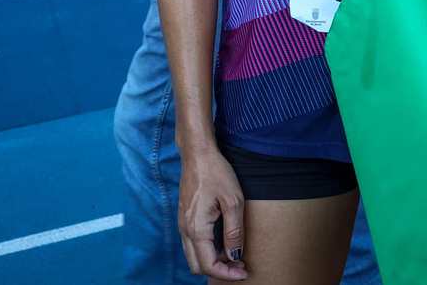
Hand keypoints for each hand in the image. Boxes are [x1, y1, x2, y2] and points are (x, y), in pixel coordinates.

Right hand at [178, 148, 247, 280]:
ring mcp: (183, 224)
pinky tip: (224, 244)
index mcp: (196, 229)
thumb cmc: (217, 173)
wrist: (198, 153)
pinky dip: (208, 251)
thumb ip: (235, 232)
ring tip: (235, 257)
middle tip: (240, 267)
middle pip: (198, 266)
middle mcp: (185, 230)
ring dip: (213, 262)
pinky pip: (193, 245)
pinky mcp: (185, 218)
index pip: (208, 265)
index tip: (244, 272)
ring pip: (194, 257)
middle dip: (219, 271)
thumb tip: (235, 256)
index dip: (227, 274)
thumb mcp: (233, 201)